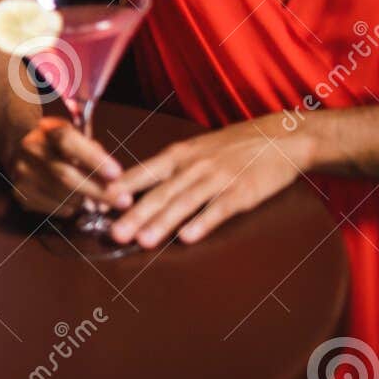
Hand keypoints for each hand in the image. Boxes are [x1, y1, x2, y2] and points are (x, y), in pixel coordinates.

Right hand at [7, 117, 122, 216]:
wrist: (18, 146)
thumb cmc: (58, 143)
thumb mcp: (75, 135)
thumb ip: (93, 151)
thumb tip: (113, 180)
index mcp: (46, 129)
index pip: (68, 141)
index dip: (92, 158)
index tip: (116, 174)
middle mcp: (29, 148)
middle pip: (65, 174)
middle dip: (98, 190)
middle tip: (124, 201)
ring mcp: (21, 171)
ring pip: (62, 195)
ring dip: (86, 202)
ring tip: (100, 200)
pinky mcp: (19, 192)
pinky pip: (54, 208)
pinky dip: (71, 208)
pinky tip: (75, 201)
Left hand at [102, 125, 310, 247]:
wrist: (279, 137)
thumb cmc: (232, 147)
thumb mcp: (195, 150)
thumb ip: (169, 169)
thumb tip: (136, 188)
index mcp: (178, 155)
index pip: (144, 172)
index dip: (122, 187)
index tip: (99, 201)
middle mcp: (193, 166)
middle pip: (160, 193)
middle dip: (135, 215)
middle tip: (114, 234)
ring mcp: (218, 179)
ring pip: (185, 203)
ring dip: (163, 223)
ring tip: (143, 241)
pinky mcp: (242, 192)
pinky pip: (219, 209)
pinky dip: (202, 223)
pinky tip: (188, 238)